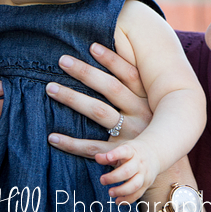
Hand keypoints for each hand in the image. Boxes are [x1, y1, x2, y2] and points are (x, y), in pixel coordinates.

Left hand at [46, 43, 152, 184]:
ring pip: (99, 113)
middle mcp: (140, 114)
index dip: (112, 59)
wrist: (160, 165)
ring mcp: (129, 134)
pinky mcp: (118, 154)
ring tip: (50, 88)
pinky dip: (71, 143)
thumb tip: (119, 54)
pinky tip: (52, 136)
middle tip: (62, 60)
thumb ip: (136, 87)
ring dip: (73, 99)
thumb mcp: (151, 105)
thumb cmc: (152, 128)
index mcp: (147, 99)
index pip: (130, 74)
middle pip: (110, 89)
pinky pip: (92, 147)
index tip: (91, 46)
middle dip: (86, 73)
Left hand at [98, 139, 161, 203]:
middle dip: (113, 177)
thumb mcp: (123, 149)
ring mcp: (144, 174)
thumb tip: (97, 158)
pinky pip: (137, 194)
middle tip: (102, 180)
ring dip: (121, 191)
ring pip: (134, 185)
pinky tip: (117, 201)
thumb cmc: (133, 153)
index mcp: (132, 151)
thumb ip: (109, 156)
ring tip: (110, 193)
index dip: (116, 154)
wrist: (154, 153)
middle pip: (127, 171)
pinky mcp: (146, 184)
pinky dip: (127, 200)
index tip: (108, 157)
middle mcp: (139, 163)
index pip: (125, 151)